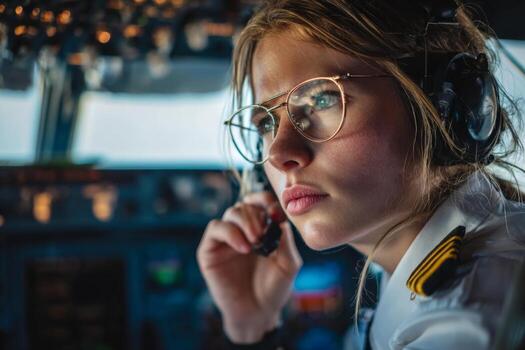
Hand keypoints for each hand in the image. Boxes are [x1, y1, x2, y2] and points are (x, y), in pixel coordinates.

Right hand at [196, 191, 302, 342]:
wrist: (258, 314)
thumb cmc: (274, 289)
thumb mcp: (288, 263)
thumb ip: (285, 239)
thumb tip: (280, 217)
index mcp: (262, 228)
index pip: (261, 202)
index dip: (268, 201)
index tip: (277, 213)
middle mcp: (243, 229)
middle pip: (246, 204)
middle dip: (257, 214)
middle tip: (263, 233)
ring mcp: (226, 239)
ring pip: (231, 213)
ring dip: (245, 222)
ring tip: (255, 242)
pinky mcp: (210, 250)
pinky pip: (215, 229)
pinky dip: (230, 233)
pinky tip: (243, 248)